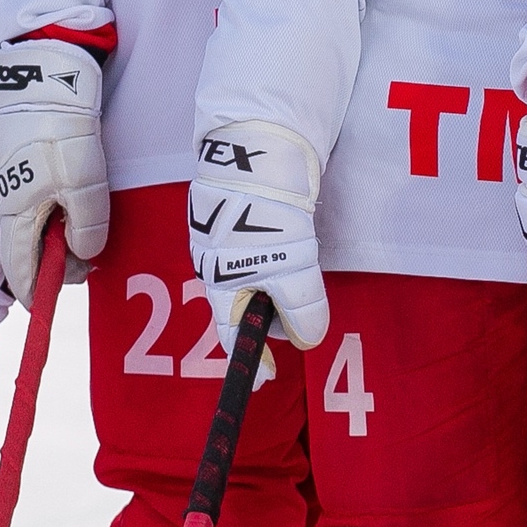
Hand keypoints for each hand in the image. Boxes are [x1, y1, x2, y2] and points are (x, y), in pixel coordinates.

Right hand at [0, 36, 108, 298]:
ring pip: (30, 222)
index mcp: (14, 215)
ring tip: (85, 233)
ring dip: (55, 234)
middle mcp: (4, 201)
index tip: (49, 302)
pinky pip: (32, 198)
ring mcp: (8, 178)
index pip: (19, 270)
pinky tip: (71, 204)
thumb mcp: (83, 185)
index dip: (36, 290)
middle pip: (26, 247)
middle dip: (54, 262)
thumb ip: (85, 226)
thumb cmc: (60, 134)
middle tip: (88, 262)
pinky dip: (52, 210)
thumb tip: (84, 254)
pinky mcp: (17, 158)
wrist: (43, 77)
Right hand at [189, 120, 327, 351]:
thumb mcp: (290, 267)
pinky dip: (279, 262)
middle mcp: (217, 264)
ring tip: (303, 277)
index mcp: (220, 283)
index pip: (233, 334)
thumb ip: (301, 306)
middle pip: (247, 306)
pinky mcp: (242, 216)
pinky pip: (260, 254)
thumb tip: (309, 339)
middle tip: (304, 315)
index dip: (253, 358)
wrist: (257, 149)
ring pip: (255, 278)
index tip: (267, 378)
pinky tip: (295, 248)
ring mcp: (227, 239)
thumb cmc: (265, 214)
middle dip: (274, 316)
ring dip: (279, 287)